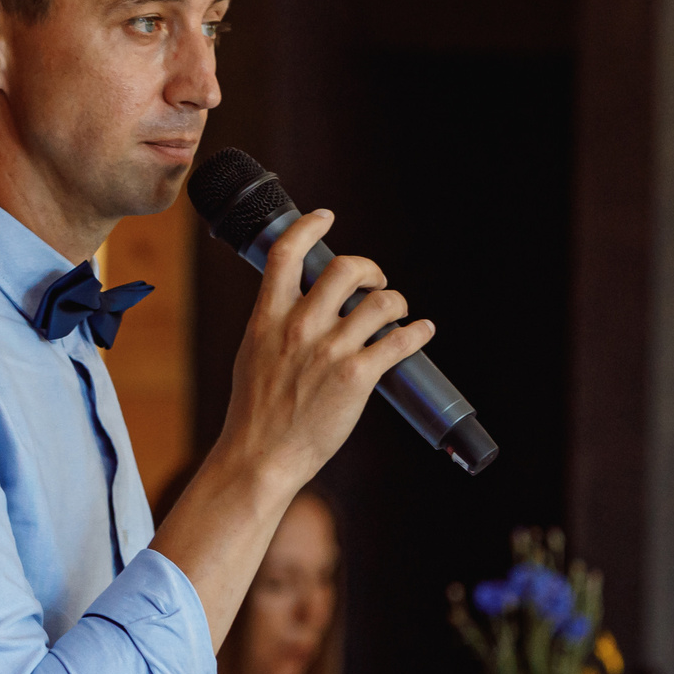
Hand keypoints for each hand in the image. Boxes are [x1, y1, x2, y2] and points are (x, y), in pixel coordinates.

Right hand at [216, 211, 436, 491]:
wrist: (260, 456)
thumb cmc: (254, 412)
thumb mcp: (251, 354)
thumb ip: (272, 325)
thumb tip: (292, 306)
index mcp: (267, 318)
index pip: (286, 253)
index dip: (309, 227)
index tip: (326, 217)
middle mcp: (300, 326)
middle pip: (345, 268)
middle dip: (368, 269)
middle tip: (374, 281)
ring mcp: (330, 351)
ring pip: (380, 302)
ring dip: (396, 301)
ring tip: (397, 312)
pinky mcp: (357, 377)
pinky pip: (399, 341)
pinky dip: (418, 332)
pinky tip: (422, 331)